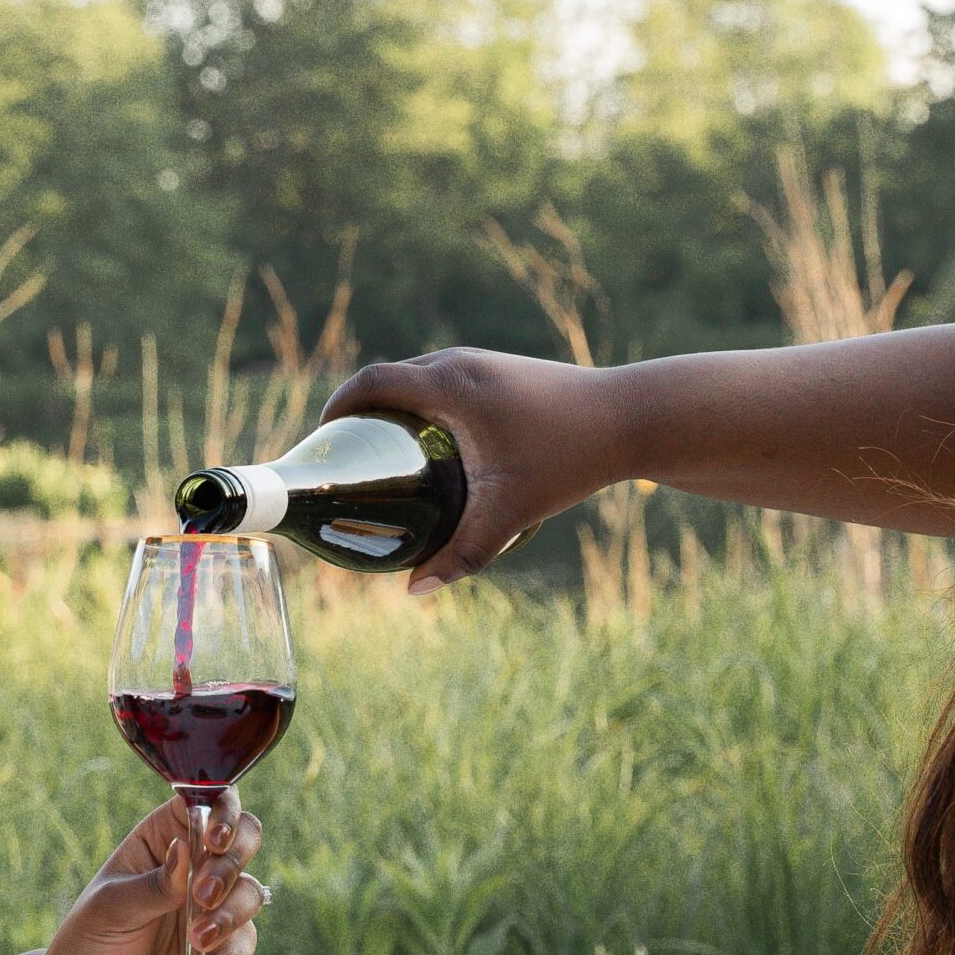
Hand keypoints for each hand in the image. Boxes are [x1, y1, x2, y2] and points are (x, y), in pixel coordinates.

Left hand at [33, 789, 268, 954]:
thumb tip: (185, 852)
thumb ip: (153, 884)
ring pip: (251, 894)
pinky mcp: (222, 950)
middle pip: (244, 842)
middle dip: (231, 866)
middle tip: (203, 895)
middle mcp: (194, 867)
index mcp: (164, 840)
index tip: (214, 840)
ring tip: (197, 942)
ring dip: (231, 916)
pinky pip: (244, 947)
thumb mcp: (110, 909)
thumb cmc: (88, 943)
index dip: (223, 812)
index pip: (207, 804)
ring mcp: (212, 908)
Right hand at [321, 347, 628, 592]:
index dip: (336, 408)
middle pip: (388, 379)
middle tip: (345, 459)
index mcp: (450, 384)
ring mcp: (483, 363)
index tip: (322, 441)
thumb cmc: (571, 457)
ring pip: (417, 378)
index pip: (370, 382)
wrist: (632, 417)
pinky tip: (429, 447)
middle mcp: (461, 363)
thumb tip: (414, 591)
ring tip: (379, 456)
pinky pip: (443, 381)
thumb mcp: (511, 511)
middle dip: (359, 414)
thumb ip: (462, 553)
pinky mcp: (502, 372)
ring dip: (391, 408)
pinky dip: (421, 406)